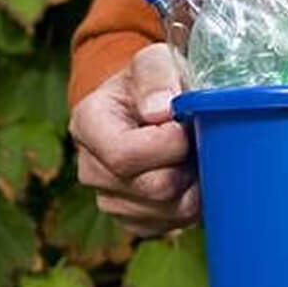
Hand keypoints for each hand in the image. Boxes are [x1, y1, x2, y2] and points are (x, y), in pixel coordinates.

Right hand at [70, 44, 198, 236]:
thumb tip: (161, 111)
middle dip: (188, 166)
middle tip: (199, 142)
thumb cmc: (155, 83)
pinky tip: (192, 177)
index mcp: (88, 125)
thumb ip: (157, 75)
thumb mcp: (155, 62)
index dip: (169, 145)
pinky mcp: (136, 222)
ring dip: (195, 185)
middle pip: (154, 188)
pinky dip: (194, 203)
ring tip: (195, 157)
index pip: (125, 155)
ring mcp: (112, 201)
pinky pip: (174, 225)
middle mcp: (92, 169)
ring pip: (170, 211)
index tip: (187, 126)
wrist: (153, 106)